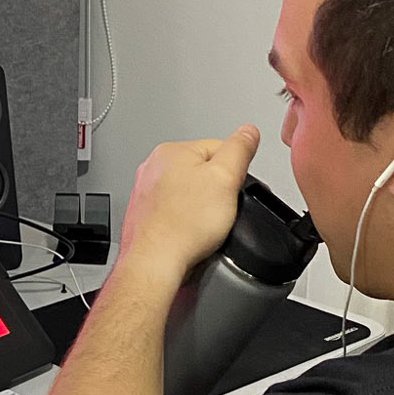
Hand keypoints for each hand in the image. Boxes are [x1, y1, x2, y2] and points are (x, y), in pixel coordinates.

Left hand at [116, 125, 260, 288]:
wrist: (155, 263)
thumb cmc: (182, 225)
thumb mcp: (225, 179)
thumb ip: (239, 150)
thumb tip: (248, 132)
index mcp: (171, 151)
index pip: (218, 147)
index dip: (235, 169)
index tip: (236, 188)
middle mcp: (153, 168)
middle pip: (202, 170)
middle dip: (216, 189)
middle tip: (219, 210)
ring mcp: (146, 192)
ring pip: (189, 193)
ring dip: (200, 207)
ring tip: (202, 224)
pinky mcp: (145, 215)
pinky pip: (175, 212)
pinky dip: (185, 222)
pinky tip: (189, 233)